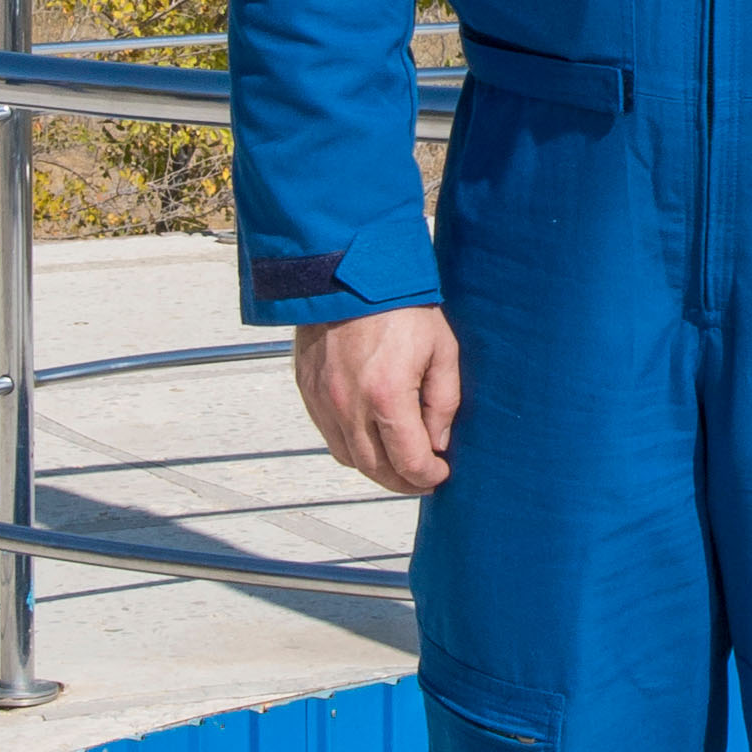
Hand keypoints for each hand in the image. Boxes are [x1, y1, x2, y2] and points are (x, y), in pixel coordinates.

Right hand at [294, 304, 462, 495]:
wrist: (349, 269)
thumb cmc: (399, 303)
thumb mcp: (442, 349)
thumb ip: (444, 402)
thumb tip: (438, 442)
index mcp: (387, 396)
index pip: (408, 462)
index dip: (428, 476)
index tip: (440, 474)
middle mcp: (349, 405)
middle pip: (375, 469)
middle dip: (402, 481)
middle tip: (421, 477)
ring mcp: (323, 399)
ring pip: (348, 457)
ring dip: (375, 468)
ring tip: (398, 460)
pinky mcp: (307, 389)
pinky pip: (328, 434)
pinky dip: (351, 445)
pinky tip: (371, 435)